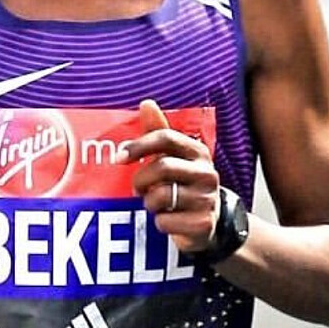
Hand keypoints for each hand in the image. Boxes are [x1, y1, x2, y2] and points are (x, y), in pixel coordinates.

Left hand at [122, 99, 219, 252]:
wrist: (209, 221)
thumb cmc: (183, 184)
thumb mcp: (174, 157)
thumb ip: (159, 132)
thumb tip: (147, 103)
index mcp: (197, 152)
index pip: (166, 138)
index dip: (140, 145)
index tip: (119, 157)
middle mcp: (207, 172)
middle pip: (162, 167)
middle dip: (140, 180)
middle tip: (137, 189)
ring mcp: (207, 199)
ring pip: (160, 197)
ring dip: (149, 203)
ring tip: (156, 204)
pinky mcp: (203, 224)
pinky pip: (165, 222)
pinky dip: (159, 223)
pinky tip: (168, 220)